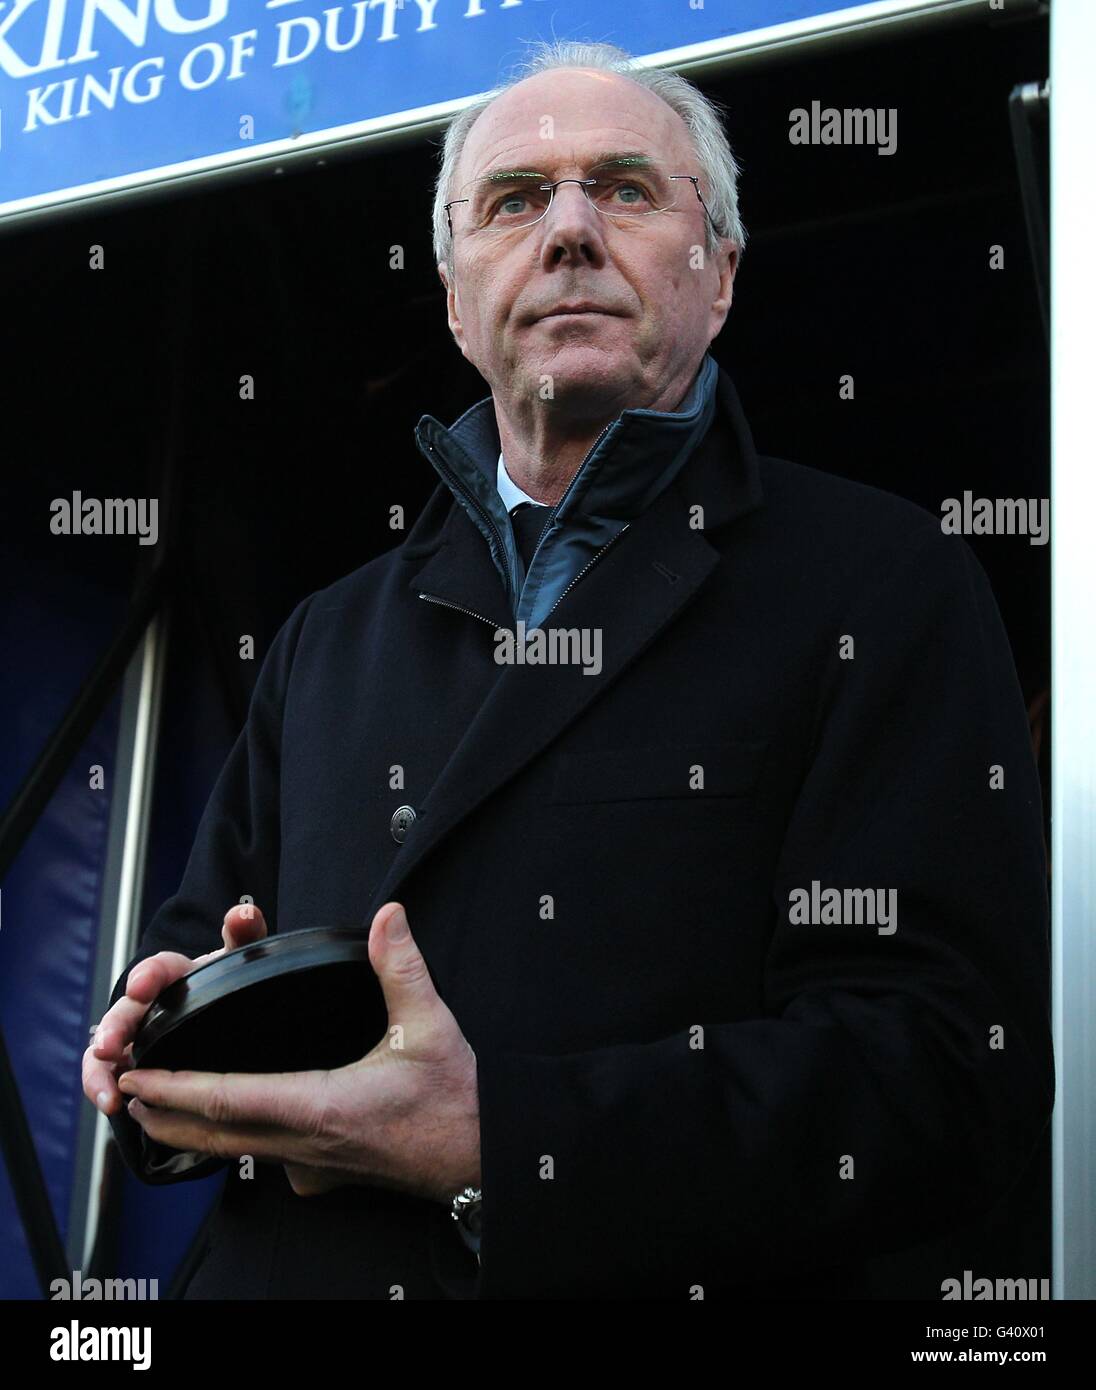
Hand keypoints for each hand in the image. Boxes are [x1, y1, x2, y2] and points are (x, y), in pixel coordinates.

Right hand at [82, 903, 267, 1118]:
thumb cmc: (230, 981)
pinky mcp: (133, 1061)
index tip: (141, 986)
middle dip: (114, 1030)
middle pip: (126, 1012)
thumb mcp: (240, 960)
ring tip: (105, 1094)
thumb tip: (245, 913)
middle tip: (108, 1048)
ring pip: (108, 1046)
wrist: (232, 1015)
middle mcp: (150, 1002)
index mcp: (177, 975)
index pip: (159, 968)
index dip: (148, 975)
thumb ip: (245, 936)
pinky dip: (104, 1087)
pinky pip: (111, 1074)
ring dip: (100, 1069)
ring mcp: (138, 1033)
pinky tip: (111, 1105)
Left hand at [115, 903, 481, 1205]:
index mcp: (322, 1106)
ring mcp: (313, 1167)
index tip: (140, 1076)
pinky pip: (267, 1159)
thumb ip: (401, 966)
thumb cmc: (456, 1101)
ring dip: (192, 1130)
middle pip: (215, 1134)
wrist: (482, 1160)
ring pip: (236, 1151)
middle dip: (164, 1113)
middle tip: (127, 1091)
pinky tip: (234, 1129)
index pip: (228, 1099)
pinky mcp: (326, 1175)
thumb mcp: (429, 1026)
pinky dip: (235, 1141)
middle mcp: (306, 1144)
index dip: (177, 1088)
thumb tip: (388, 916)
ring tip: (159, 1108)